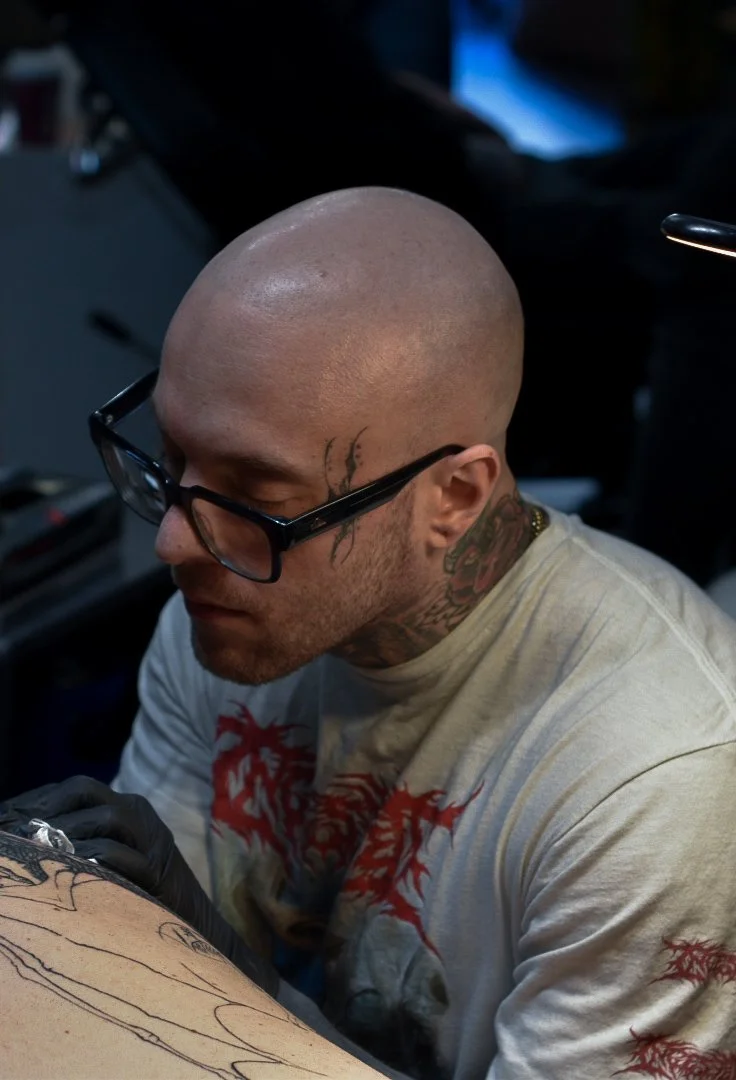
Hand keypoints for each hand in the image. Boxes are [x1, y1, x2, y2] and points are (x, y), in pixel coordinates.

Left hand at [0, 775, 278, 994]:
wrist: (195, 930)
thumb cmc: (139, 899)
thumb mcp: (106, 862)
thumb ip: (77, 845)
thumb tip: (24, 840)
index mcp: (124, 807)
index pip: (73, 788)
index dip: (34, 799)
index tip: (1, 819)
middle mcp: (139, 814)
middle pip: (86, 789)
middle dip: (44, 807)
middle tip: (11, 831)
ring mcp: (152, 839)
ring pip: (107, 817)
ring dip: (64, 832)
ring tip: (32, 850)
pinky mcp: (160, 870)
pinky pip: (121, 855)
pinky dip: (90, 858)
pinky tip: (64, 870)